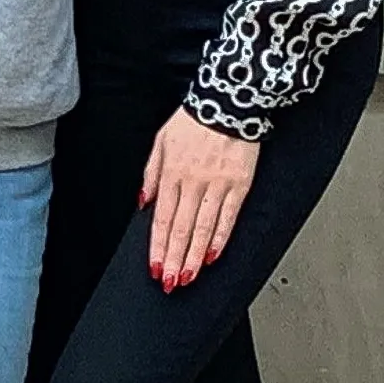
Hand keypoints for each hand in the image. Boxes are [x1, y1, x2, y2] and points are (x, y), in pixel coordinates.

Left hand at [141, 111, 257, 291]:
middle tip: (170, 281)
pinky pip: (229, 216)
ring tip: (188, 276)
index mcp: (171, 173)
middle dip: (174, 258)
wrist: (228, 102)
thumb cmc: (193, 121)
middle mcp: (193, 182)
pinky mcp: (240, 184)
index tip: (155, 266)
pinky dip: (220, 238)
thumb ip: (150, 174)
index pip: (162, 218)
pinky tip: (213, 256)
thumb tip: (143, 203)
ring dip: (194, 256)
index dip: (158, 246)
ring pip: (203, 227)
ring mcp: (217, 185)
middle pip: (181, 228)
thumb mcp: (160, 142)